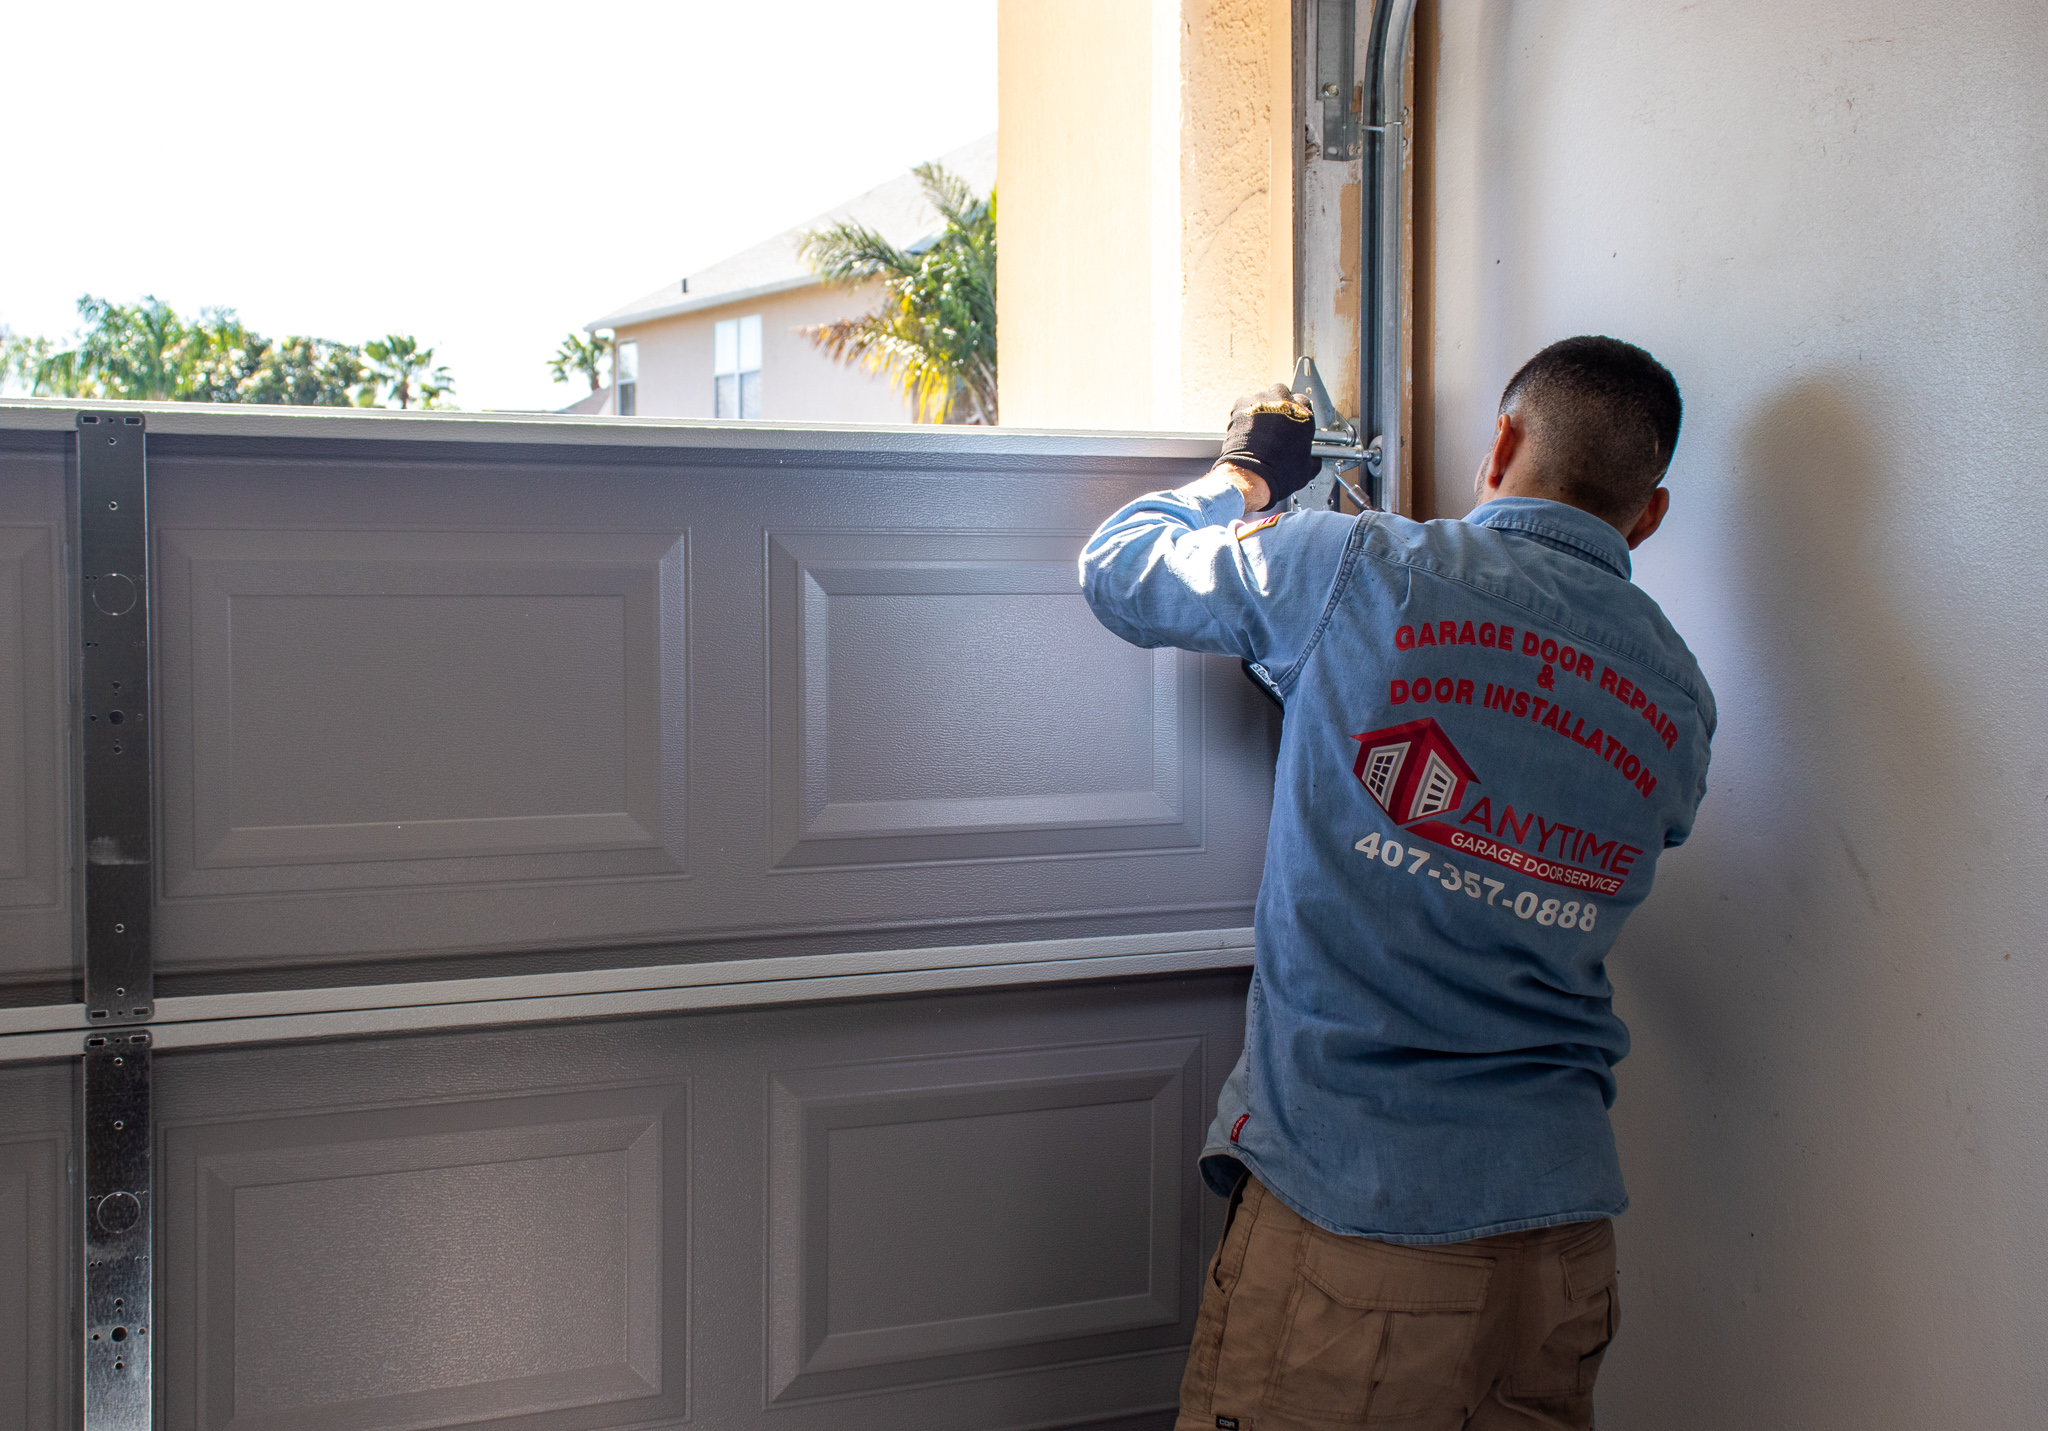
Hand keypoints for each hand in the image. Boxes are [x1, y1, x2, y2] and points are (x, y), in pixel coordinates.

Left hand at [1213, 383, 1317, 510]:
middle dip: (1278, 401)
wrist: (1253, 474)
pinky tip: (1245, 425)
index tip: (1292, 419)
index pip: (1304, 402)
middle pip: (1282, 391)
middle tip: (1274, 418)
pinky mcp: (1242, 406)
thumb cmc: (1280, 472)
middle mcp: (1284, 404)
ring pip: (1262, 395)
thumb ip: (1313, 459)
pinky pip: (1243, 403)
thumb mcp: (1307, 470)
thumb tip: (1313, 460)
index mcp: (1304, 416)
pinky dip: (1243, 411)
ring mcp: (1262, 402)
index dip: (1297, 410)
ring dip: (1261, 406)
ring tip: (1258, 424)